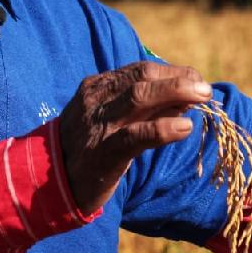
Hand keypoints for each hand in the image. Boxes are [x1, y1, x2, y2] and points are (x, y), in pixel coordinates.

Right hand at [58, 61, 212, 214]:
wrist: (46, 183)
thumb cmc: (86, 149)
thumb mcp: (108, 119)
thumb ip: (142, 108)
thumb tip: (184, 97)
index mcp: (96, 87)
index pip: (139, 69)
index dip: (171, 71)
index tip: (194, 79)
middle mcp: (96, 100)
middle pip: (141, 77)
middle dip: (177, 78)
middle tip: (204, 87)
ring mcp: (98, 125)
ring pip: (138, 97)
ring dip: (175, 93)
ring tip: (203, 97)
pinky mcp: (103, 153)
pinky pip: (136, 136)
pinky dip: (163, 128)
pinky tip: (184, 128)